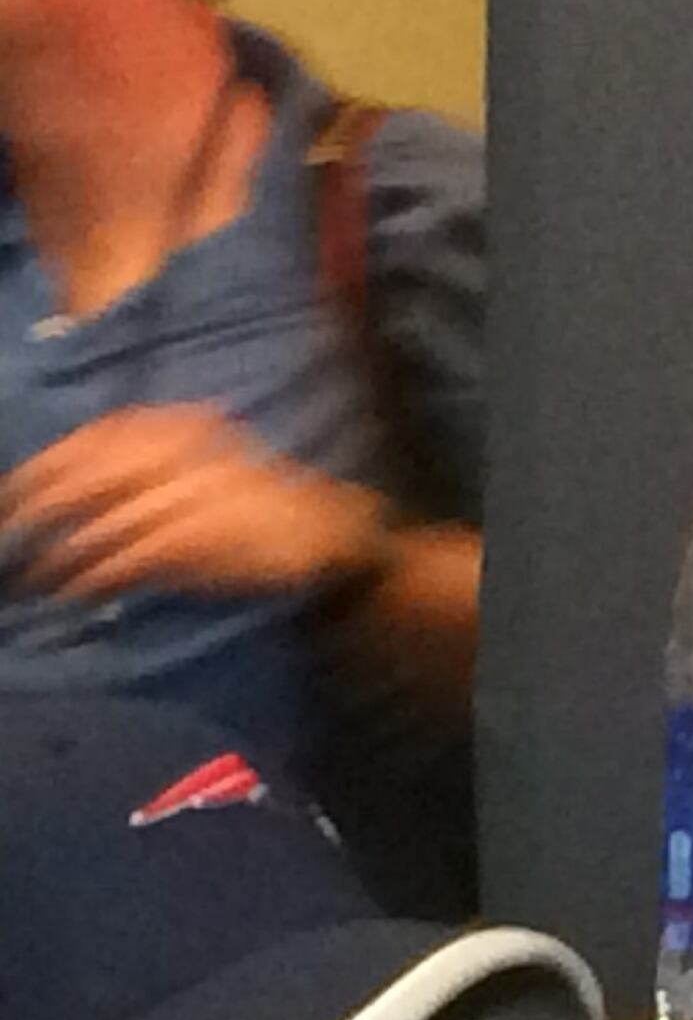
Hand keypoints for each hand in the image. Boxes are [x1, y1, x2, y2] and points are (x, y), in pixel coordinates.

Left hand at [0, 406, 391, 603]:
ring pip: (110, 519)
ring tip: (33, 575)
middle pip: (96, 474)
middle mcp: (194, 452)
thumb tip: (74, 478)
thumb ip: (151, 464)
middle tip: (9, 533)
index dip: (51, 462)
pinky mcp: (209, 539)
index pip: (103, 436)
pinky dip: (101, 575)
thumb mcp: (207, 466)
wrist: (333, 538)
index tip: (14, 487)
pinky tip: (77, 591)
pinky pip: (138, 556)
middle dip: (43, 504)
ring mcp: (202, 495)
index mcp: (190, 428)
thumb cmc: (260, 509)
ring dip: (65, 551)